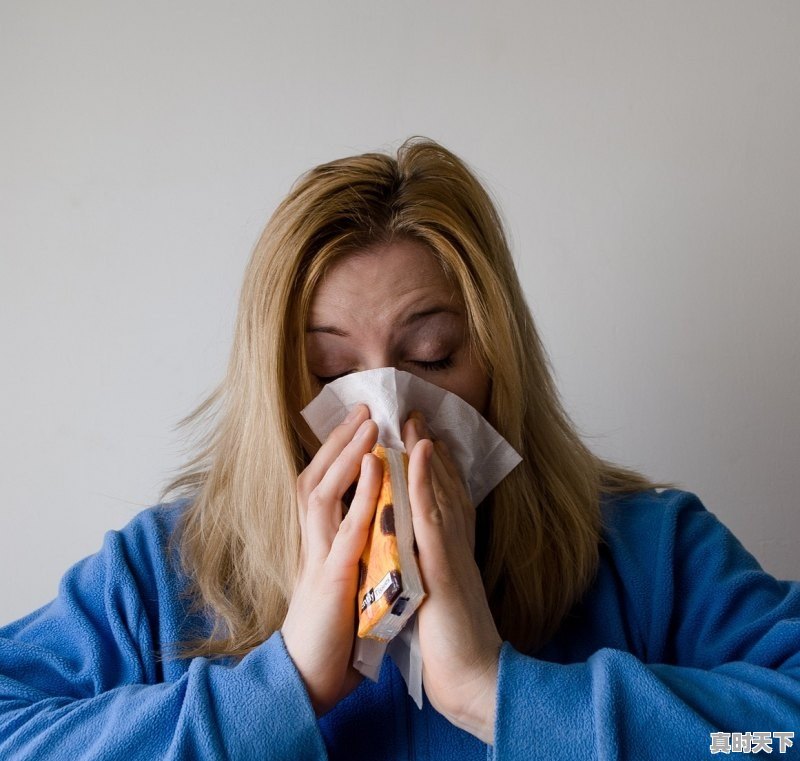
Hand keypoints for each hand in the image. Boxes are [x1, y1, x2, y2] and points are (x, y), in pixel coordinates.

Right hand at [281, 404, 380, 716]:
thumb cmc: (330, 637)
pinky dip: (362, 492)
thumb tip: (373, 531)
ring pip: (324, 492)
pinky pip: (347, 526)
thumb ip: (352, 554)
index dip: (336, 456)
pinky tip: (377, 465)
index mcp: (317, 545)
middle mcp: (313, 543)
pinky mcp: (332, 578)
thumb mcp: (341, 585)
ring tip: (368, 422)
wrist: (307, 682)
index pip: (321, 488)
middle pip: (317, 478)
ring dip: (346, 454)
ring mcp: (320, 558)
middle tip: (363, 407)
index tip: (358, 427)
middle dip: (338, 441)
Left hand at [401, 412, 501, 744]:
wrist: (476, 682)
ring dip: (426, 453)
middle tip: (417, 414)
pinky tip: (420, 453)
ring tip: (414, 418)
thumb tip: (415, 557)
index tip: (421, 438)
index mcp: (451, 553)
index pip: (443, 501)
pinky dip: (426, 480)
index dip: (433, 468)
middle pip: (443, 488)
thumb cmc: (452, 646)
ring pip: (438, 492)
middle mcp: (454, 545)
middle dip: (429, 450)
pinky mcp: (443, 565)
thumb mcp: (439, 596)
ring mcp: (450, 552)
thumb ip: (431, 570)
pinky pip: (432, 514)